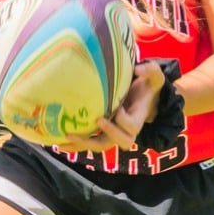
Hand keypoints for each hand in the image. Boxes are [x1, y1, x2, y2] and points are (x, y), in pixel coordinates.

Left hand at [47, 62, 164, 153]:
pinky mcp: (101, 133)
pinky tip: (58, 141)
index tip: (117, 108)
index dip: (123, 121)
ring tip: (65, 140)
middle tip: (96, 121)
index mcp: (137, 119)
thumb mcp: (154, 78)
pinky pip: (89, 143)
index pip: (131, 126)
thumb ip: (151, 70)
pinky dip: (75, 144)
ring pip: (99, 146)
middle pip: (117, 141)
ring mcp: (112, 133)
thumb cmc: (146, 88)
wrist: (142, 100)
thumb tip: (138, 68)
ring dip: (83, 145)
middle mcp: (125, 130)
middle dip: (106, 134)